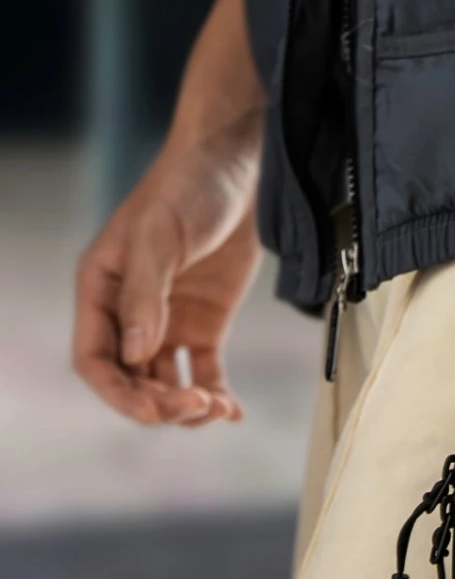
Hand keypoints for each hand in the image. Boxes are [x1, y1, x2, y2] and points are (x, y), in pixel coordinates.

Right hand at [74, 128, 262, 424]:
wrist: (236, 166)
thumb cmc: (187, 189)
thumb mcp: (159, 237)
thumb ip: (146, 296)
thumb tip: (135, 354)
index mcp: (100, 290)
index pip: (96, 360)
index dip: (118, 394)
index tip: (154, 412)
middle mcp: (128, 313)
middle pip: (132, 380)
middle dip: (159, 403)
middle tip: (197, 407)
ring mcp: (168, 320)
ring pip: (166, 382)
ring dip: (188, 404)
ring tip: (221, 409)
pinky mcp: (206, 322)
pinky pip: (204, 370)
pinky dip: (216, 394)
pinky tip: (234, 411)